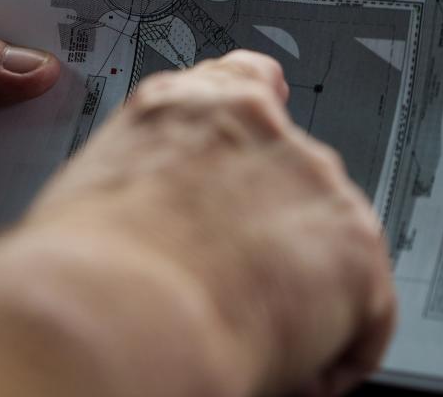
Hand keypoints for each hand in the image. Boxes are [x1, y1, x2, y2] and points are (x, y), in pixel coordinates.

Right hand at [0, 51, 394, 396]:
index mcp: (186, 107)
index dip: (264, 118)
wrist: (109, 314)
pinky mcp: (354, 245)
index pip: (247, 79)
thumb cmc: (77, 270)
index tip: (270, 136)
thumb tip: (154, 215)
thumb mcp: (97, 187)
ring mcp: (312, 181)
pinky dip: (337, 345)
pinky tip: (287, 362)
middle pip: (297, 174)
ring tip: (246, 330)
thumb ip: (150, 176)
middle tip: (234, 282)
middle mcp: (258, 129)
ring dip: (304, 286)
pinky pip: (365, 308)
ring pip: (330, 242)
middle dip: (277, 230)